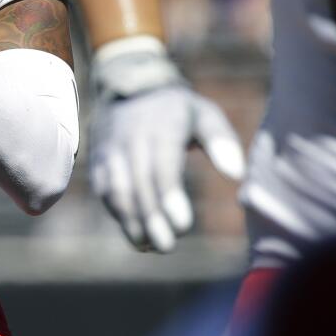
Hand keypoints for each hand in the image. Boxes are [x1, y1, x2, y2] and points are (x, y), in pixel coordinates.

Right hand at [88, 43, 244, 252]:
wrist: (129, 88)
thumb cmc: (176, 110)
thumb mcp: (203, 114)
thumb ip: (221, 140)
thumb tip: (236, 174)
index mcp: (161, 125)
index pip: (162, 164)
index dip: (169, 196)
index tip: (183, 225)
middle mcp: (131, 137)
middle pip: (138, 184)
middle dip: (151, 218)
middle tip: (167, 246)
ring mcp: (111, 150)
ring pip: (117, 190)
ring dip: (132, 222)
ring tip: (150, 247)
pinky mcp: (99, 161)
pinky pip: (105, 192)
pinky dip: (119, 216)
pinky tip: (137, 236)